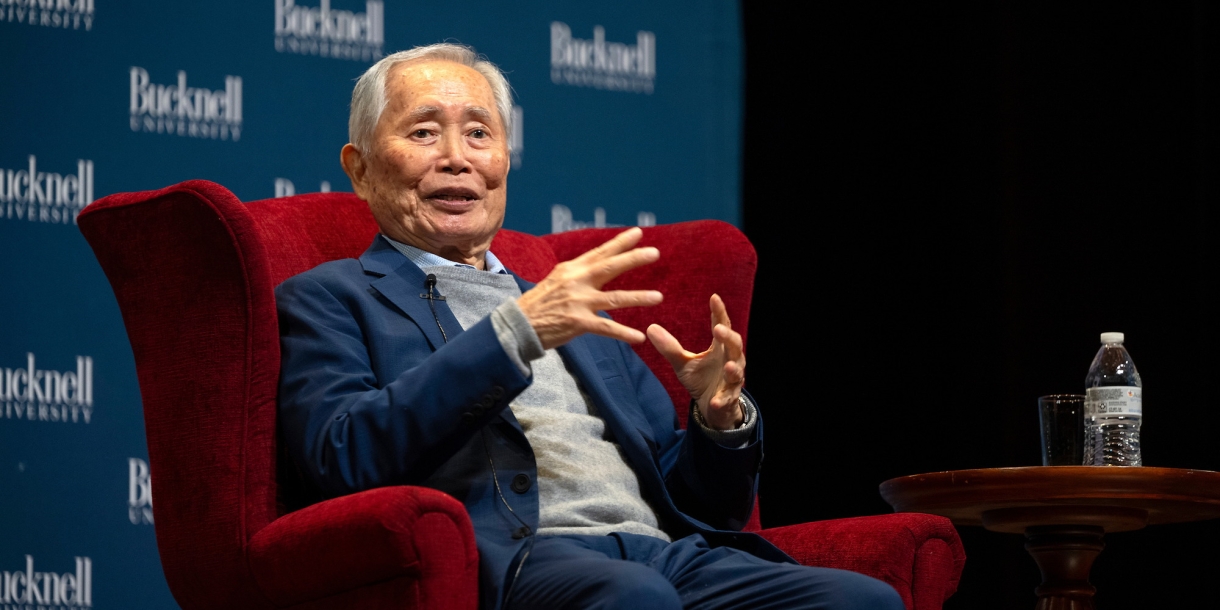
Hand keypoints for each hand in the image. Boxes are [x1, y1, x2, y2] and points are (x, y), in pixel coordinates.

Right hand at [517, 227, 662, 349]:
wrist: (518, 324)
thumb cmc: (540, 303)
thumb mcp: (557, 279)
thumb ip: (578, 272)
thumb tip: (599, 262)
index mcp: (572, 269)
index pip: (600, 253)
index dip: (620, 243)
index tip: (638, 233)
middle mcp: (576, 282)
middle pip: (609, 267)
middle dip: (632, 259)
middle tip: (654, 252)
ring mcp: (578, 302)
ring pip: (614, 299)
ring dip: (638, 297)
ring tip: (658, 297)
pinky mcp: (577, 323)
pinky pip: (606, 328)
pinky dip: (623, 333)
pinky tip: (638, 337)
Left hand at [646, 294, 745, 429]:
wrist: (713, 406)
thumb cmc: (702, 379)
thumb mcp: (683, 363)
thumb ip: (670, 347)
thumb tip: (650, 327)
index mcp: (719, 348)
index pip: (722, 325)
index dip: (719, 312)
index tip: (714, 297)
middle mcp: (730, 360)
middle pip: (735, 345)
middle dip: (728, 337)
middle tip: (718, 329)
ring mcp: (732, 380)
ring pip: (737, 372)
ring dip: (733, 368)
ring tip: (727, 365)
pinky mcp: (730, 398)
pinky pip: (728, 398)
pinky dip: (722, 399)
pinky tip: (715, 401)